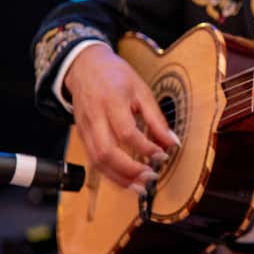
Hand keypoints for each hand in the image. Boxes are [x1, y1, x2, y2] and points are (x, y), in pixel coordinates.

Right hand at [65, 44, 178, 191]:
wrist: (84, 66)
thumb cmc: (115, 76)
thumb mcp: (141, 89)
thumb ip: (156, 118)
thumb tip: (172, 142)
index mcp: (111, 101)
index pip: (126, 132)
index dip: (145, 148)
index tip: (163, 155)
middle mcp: (95, 118)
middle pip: (106, 152)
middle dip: (129, 170)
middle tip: (151, 177)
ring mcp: (85, 128)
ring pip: (97, 161)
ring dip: (119, 179)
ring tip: (140, 188)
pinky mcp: (81, 136)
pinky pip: (94, 161)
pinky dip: (111, 174)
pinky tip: (127, 180)